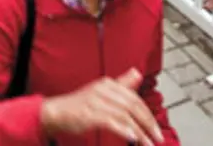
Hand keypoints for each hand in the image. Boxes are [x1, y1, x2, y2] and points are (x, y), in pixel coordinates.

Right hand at [40, 68, 164, 144]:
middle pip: (133, 105)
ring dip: (139, 132)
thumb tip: (137, 73)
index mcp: (108, 84)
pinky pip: (111, 122)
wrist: (56, 112)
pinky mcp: (89, 114)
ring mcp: (96, 101)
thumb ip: (121, 84)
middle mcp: (103, 90)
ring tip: (147, 143)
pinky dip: (124, 130)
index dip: (148, 114)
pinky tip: (132, 138)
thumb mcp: (102, 91)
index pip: (135, 98)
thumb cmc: (80, 105)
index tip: (155, 129)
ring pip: (125, 115)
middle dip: (148, 123)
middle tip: (156, 137)